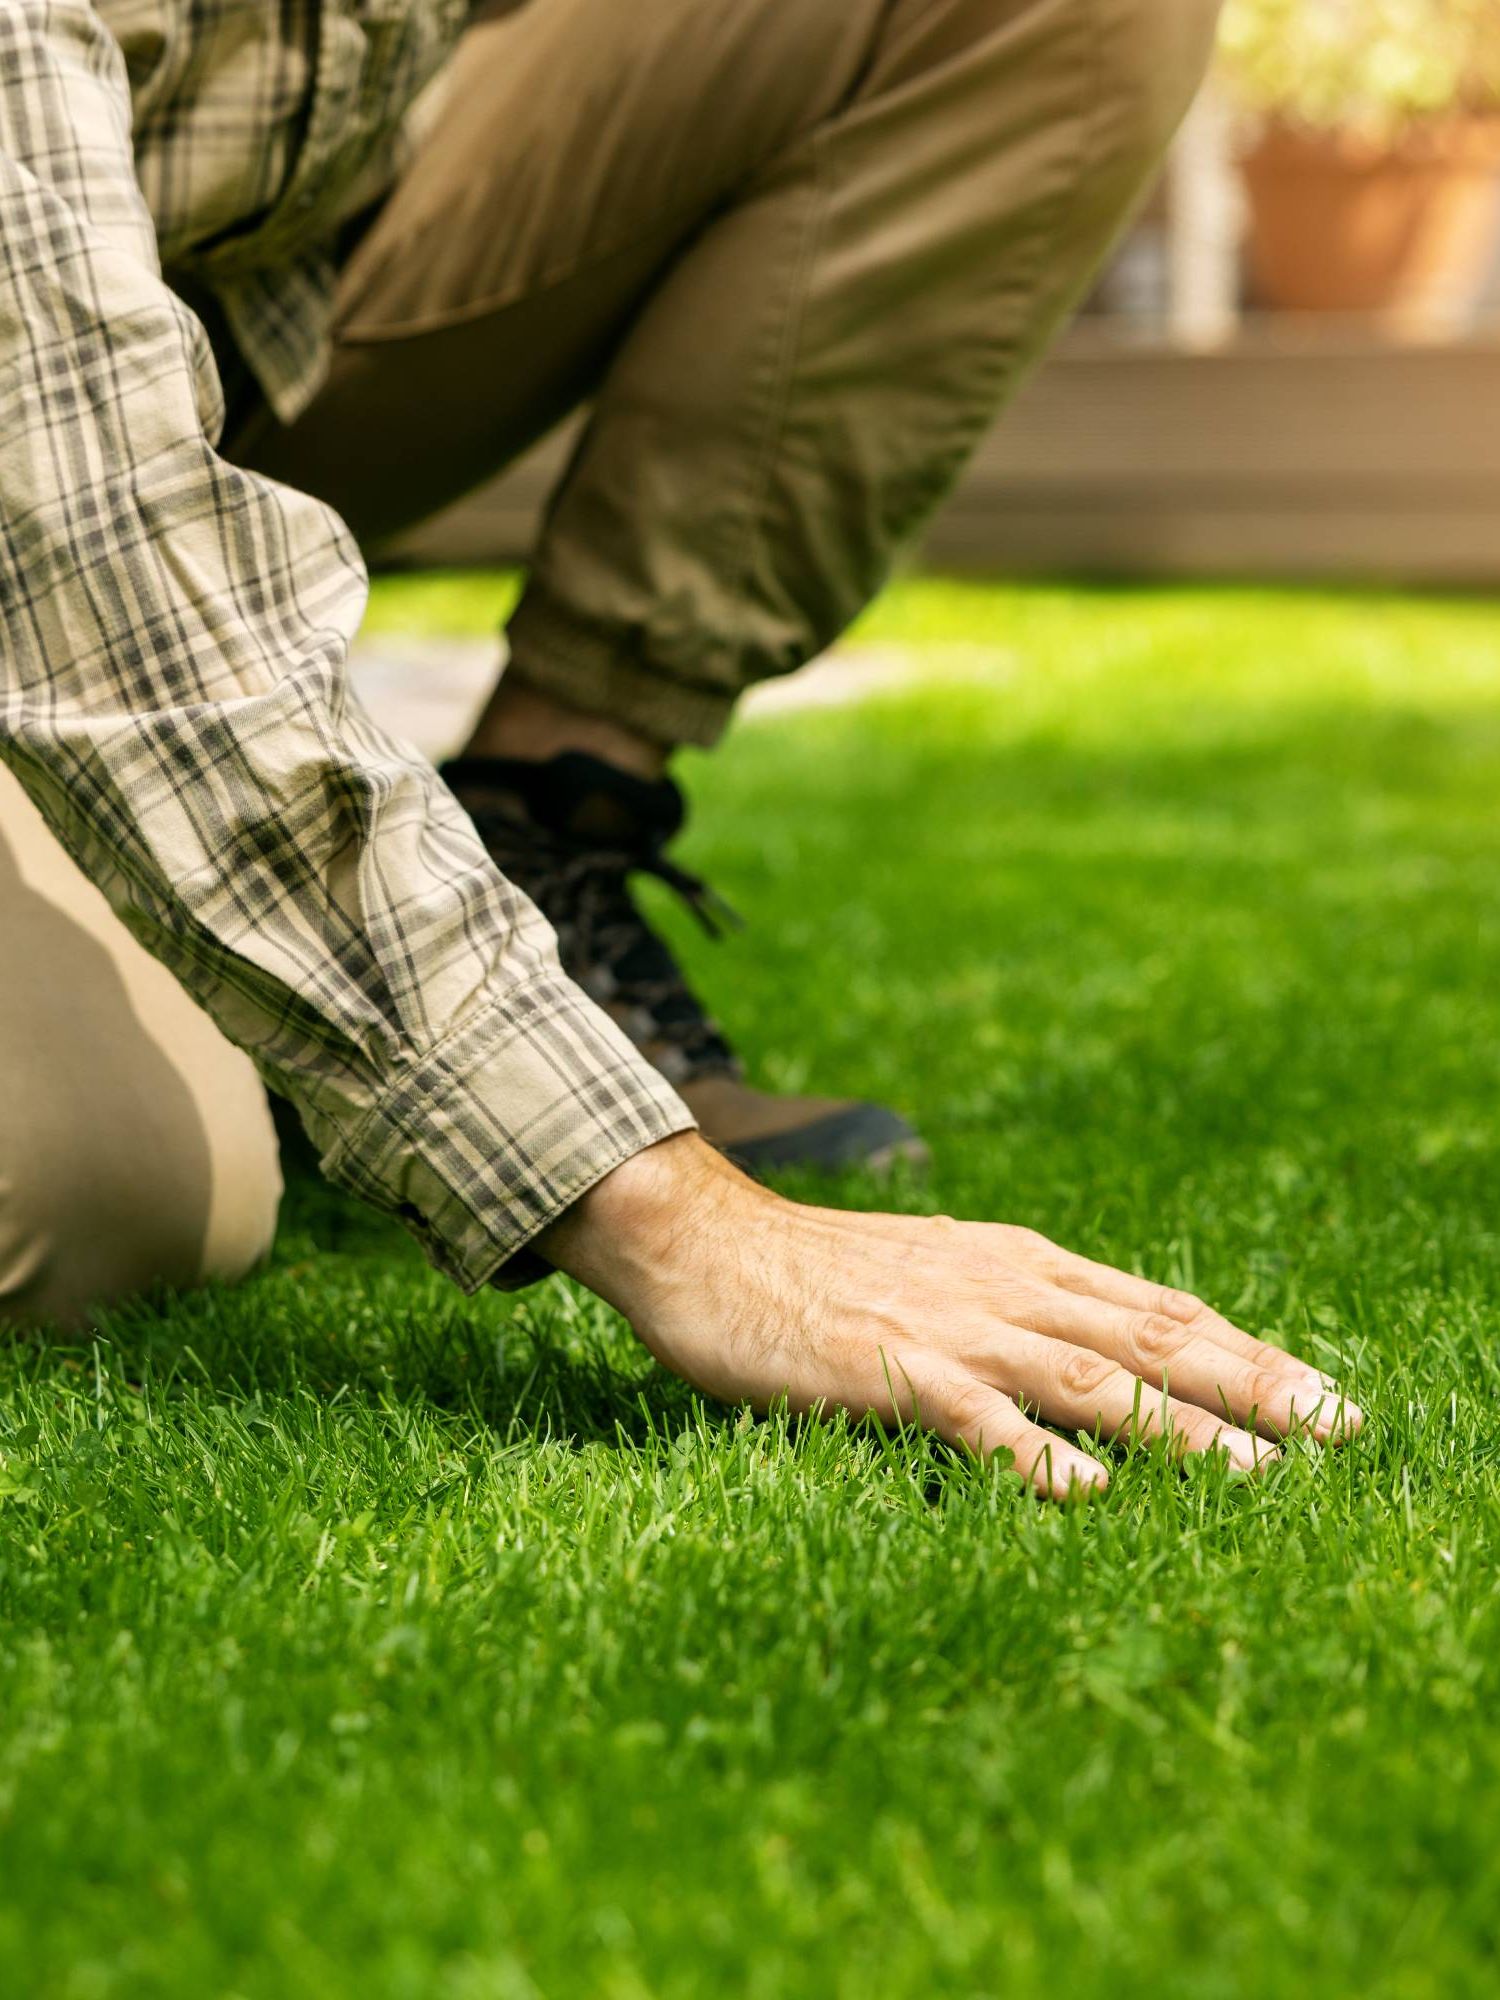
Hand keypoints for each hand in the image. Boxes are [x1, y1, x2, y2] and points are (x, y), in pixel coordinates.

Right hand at [539, 1133, 1361, 1500]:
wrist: (709, 1241)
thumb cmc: (822, 1272)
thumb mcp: (943, 1273)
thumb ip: (1018, 1306)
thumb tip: (1099, 1354)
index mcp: (1023, 1264)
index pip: (1163, 1309)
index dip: (1250, 1353)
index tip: (1323, 1397)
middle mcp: (1008, 1286)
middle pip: (1154, 1339)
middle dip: (1255, 1387)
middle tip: (1338, 1431)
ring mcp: (952, 1327)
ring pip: (1091, 1378)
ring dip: (1182, 1429)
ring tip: (1260, 1478)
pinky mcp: (889, 1369)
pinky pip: (978, 1416)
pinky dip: (1038, 1453)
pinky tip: (1090, 1493)